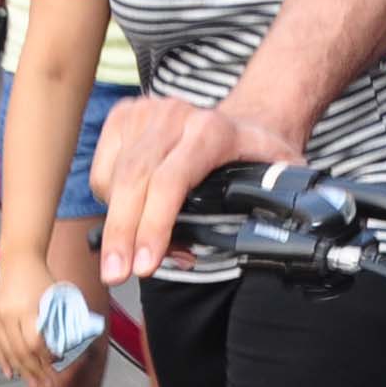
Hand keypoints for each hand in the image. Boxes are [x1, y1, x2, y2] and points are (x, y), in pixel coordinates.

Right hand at [0, 256, 60, 384]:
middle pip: (21, 351)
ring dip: (21, 370)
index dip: (46, 357)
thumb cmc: (43, 277)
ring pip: (7, 352)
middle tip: (47, 383)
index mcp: (28, 309)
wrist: (19, 260)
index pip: (35, 342)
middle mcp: (8, 315)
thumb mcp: (58, 296)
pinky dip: (4, 361)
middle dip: (35, 371)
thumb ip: (61, 320)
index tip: (57, 363)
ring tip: (33, 383)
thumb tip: (67, 345)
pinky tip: (10, 373)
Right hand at [92, 95, 299, 284]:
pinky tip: (126, 215)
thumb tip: (281, 236)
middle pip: (134, 181)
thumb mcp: (279, 170)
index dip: (155, 225)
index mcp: (213, 132)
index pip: (171, 181)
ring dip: (115, 223)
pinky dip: (108, 200)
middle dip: (122, 234)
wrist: (241, 115)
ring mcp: (146, 112)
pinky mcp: (124, 114)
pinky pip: (103, 168)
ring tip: (123, 256)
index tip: (146, 264)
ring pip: (113, 178)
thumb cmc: (254, 151)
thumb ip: (282, 199)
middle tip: (116, 274)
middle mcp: (176, 116)